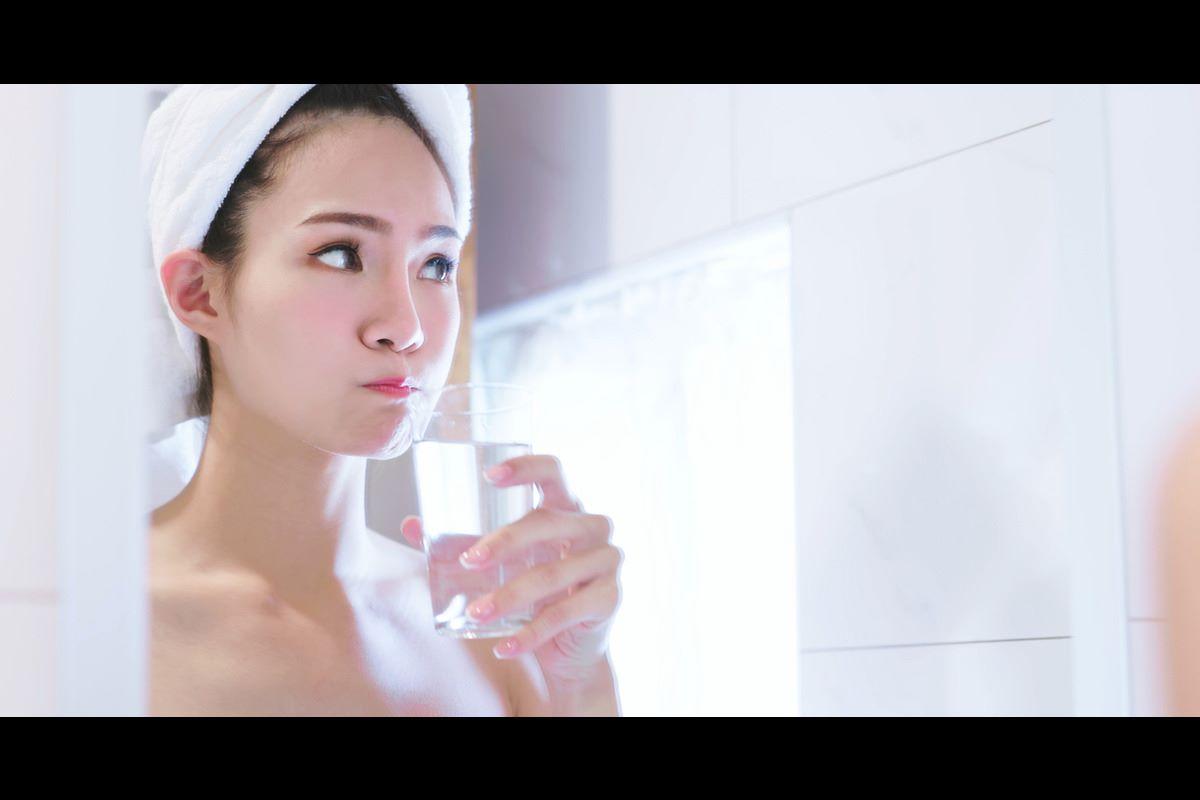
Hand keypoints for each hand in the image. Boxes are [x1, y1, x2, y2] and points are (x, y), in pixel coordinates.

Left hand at [401, 453, 622, 686]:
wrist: (571, 649)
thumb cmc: (533, 591)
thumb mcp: (501, 564)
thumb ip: (461, 542)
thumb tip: (411, 525)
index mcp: (566, 506)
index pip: (553, 471)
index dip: (526, 467)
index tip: (489, 477)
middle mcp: (592, 527)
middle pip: (548, 523)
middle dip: (505, 542)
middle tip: (468, 561)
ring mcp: (606, 561)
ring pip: (553, 574)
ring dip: (510, 596)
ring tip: (475, 613)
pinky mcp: (609, 598)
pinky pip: (565, 614)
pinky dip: (531, 633)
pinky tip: (504, 647)